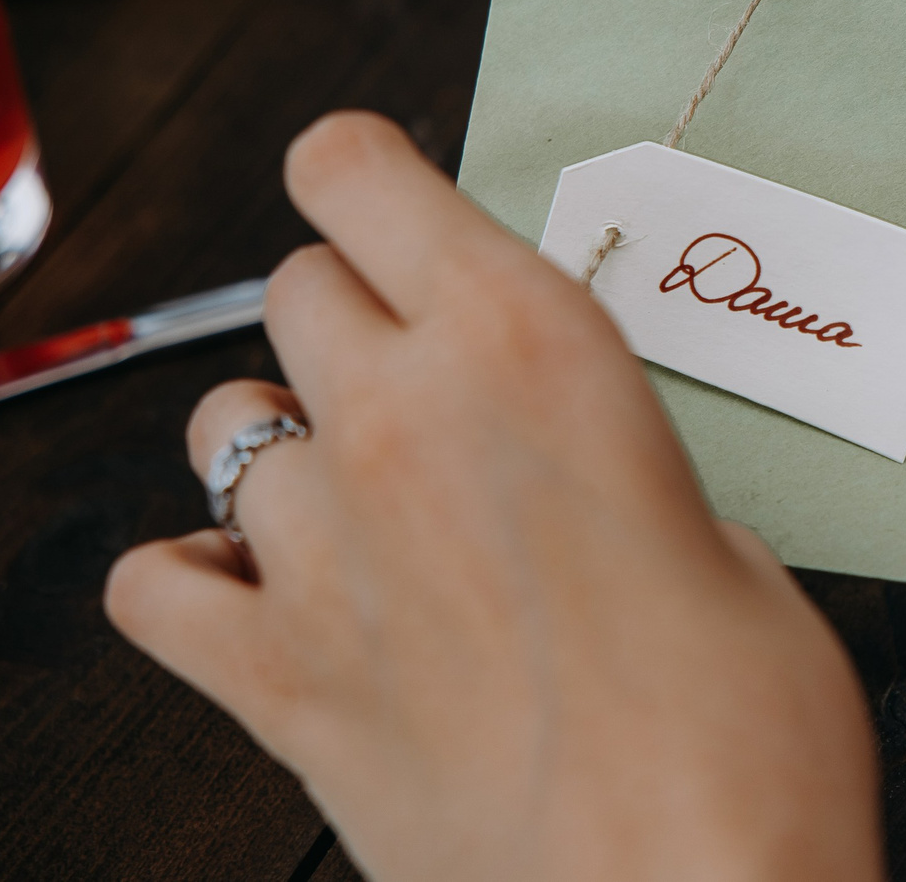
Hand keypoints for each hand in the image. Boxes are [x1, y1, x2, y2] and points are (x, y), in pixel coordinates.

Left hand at [104, 114, 881, 881]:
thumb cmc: (751, 733)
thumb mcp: (731, 539)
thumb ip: (622, 468)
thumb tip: (573, 475)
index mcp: (533, 346)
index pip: (363, 175)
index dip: (366, 173)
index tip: (382, 190)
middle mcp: (403, 420)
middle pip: (298, 287)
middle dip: (353, 310)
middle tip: (423, 369)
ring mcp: (323, 553)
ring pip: (228, 425)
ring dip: (289, 440)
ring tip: (365, 494)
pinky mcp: (275, 683)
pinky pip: (154, 583)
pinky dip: (197, 576)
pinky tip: (272, 592)